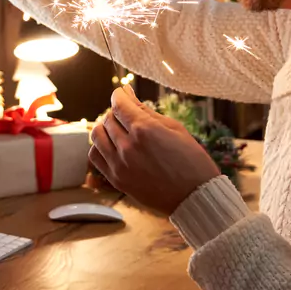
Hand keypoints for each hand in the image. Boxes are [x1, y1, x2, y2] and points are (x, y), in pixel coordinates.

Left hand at [89, 86, 220, 214]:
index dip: (119, 95)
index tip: (122, 93)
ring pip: (97, 135)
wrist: (195, 197)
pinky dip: (100, 147)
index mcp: (145, 130)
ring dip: (105, 128)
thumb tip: (127, 92)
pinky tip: (112, 146)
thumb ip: (146, 110)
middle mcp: (128, 146)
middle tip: (128, 115)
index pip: (119, 104)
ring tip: (119, 130)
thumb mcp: (174, 128)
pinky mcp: (116, 180)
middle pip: (108, 118)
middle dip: (117, 112)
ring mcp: (120, 164)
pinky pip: (95, 156)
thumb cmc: (192, 160)